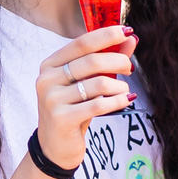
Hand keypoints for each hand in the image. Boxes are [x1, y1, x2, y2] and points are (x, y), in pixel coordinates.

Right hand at [33, 26, 136, 168]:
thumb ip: (106, 60)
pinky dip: (118, 101)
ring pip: (98, 84)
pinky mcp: (62, 118)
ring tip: (124, 90)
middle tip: (130, 68)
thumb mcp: (87, 83)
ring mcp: (52, 99)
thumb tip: (131, 39)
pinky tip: (127, 100)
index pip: (81, 43)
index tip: (127, 31)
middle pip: (92, 61)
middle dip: (118, 61)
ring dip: (119, 86)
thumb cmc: (73, 109)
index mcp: (50, 65)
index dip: (106, 35)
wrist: (55, 147)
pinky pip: (99, 104)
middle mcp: (47, 79)